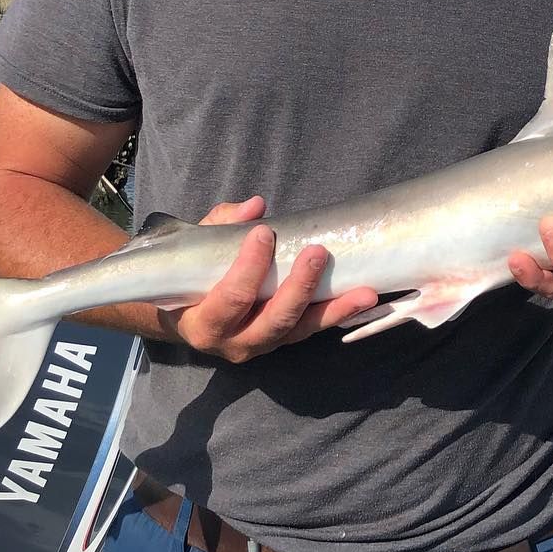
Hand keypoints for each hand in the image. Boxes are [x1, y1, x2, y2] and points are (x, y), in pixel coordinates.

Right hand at [161, 198, 378, 363]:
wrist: (187, 314)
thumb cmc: (191, 276)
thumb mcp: (194, 249)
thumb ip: (221, 226)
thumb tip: (255, 206)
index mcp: (203, 323)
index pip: (230, 299)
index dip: (248, 268)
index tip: (263, 233)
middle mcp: (234, 343)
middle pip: (273, 320)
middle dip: (298, 287)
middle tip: (318, 253)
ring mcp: (262, 345)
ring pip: (300, 330)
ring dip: (334, 309)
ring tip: (365, 292)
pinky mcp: (284, 341)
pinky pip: (312, 329)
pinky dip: (338, 314)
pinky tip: (363, 299)